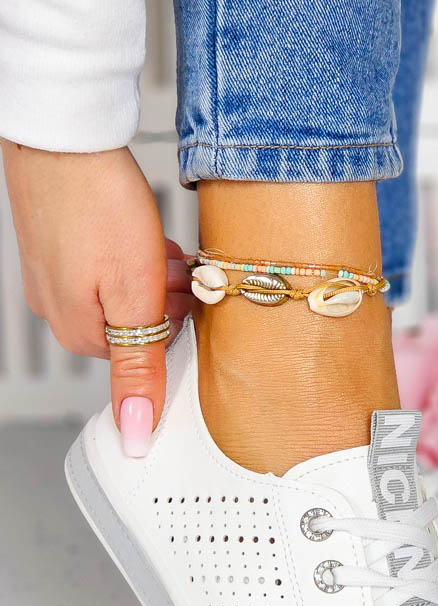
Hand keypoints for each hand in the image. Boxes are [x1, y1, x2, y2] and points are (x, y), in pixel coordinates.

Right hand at [0, 142, 192, 454]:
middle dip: (161, 296)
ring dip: (150, 272)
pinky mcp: (60, 245)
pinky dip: (130, 249)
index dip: (169, 322)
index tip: (172, 293)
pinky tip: (132, 226)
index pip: (146, 354)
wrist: (66, 133)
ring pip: (125, 291)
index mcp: (79, 333)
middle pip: (136, 323)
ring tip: (150, 240)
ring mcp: (55, 275)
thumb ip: (139, 369)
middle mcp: (59, 309)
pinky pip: (109, 264)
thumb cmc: (99, 204)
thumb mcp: (135, 298)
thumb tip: (135, 431)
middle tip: (164, 264)